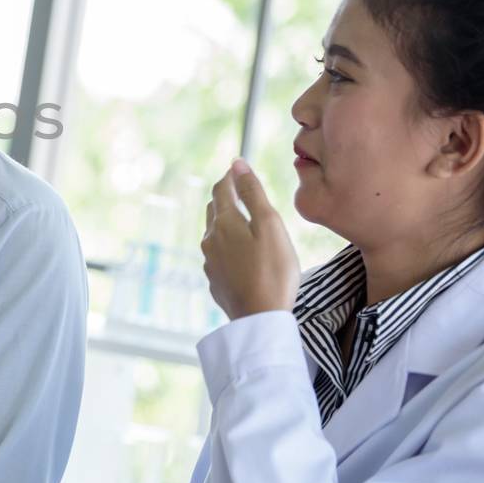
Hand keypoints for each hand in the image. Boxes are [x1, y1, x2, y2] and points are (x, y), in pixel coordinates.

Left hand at [201, 158, 298, 319]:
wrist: (261, 319)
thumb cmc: (273, 271)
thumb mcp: (270, 225)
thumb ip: (252, 193)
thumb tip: (237, 164)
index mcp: (223, 223)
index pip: (221, 189)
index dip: (231, 177)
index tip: (239, 170)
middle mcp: (210, 240)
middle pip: (214, 210)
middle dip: (226, 197)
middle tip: (241, 192)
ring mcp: (210, 263)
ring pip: (214, 233)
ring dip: (226, 222)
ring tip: (244, 221)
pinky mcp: (215, 281)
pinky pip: (218, 256)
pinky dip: (228, 246)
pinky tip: (241, 253)